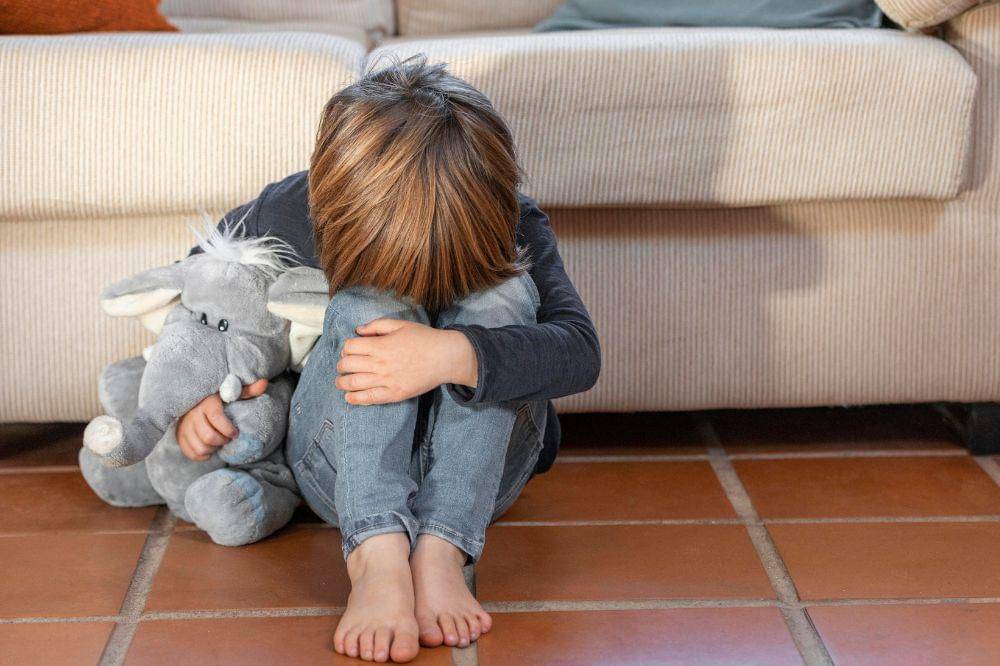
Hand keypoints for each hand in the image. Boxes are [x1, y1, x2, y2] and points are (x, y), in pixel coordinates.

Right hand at [176, 379, 267, 460]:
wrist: (193, 401)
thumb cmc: (218, 399)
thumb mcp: (233, 393)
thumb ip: (248, 390)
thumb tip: (264, 383)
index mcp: (206, 403)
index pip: (216, 418)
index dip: (228, 429)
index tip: (235, 432)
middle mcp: (192, 415)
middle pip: (209, 437)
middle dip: (223, 440)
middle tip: (228, 438)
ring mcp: (184, 427)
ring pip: (201, 448)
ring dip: (213, 449)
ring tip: (219, 441)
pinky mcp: (179, 437)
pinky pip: (193, 454)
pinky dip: (204, 454)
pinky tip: (210, 446)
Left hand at [335, 319, 476, 405]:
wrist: (445, 357)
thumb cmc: (424, 338)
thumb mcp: (400, 324)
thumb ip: (377, 326)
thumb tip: (358, 330)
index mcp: (380, 345)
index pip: (350, 347)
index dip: (346, 348)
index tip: (349, 350)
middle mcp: (380, 364)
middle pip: (348, 365)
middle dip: (341, 365)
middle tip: (343, 366)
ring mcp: (387, 380)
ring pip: (354, 383)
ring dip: (342, 383)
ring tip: (341, 382)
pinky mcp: (394, 394)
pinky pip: (369, 398)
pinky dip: (355, 399)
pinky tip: (349, 397)